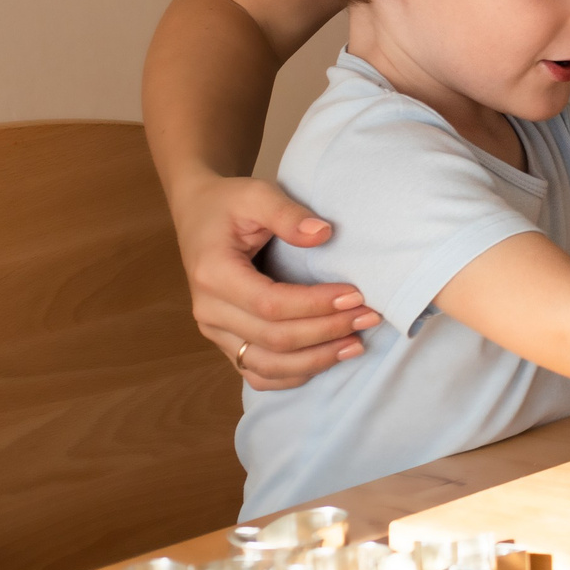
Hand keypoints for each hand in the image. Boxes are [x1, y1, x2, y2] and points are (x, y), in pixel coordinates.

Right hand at [173, 174, 378, 389]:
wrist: (199, 214)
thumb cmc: (229, 204)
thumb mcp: (256, 194)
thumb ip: (288, 214)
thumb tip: (323, 233)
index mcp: (213, 274)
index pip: (271, 304)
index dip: (316, 305)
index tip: (357, 296)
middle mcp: (208, 310)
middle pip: (273, 338)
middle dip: (327, 332)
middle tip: (370, 317)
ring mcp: (215, 331)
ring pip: (266, 365)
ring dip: (315, 360)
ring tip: (357, 345)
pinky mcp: (226, 341)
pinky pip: (257, 374)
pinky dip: (292, 375)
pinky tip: (326, 361)